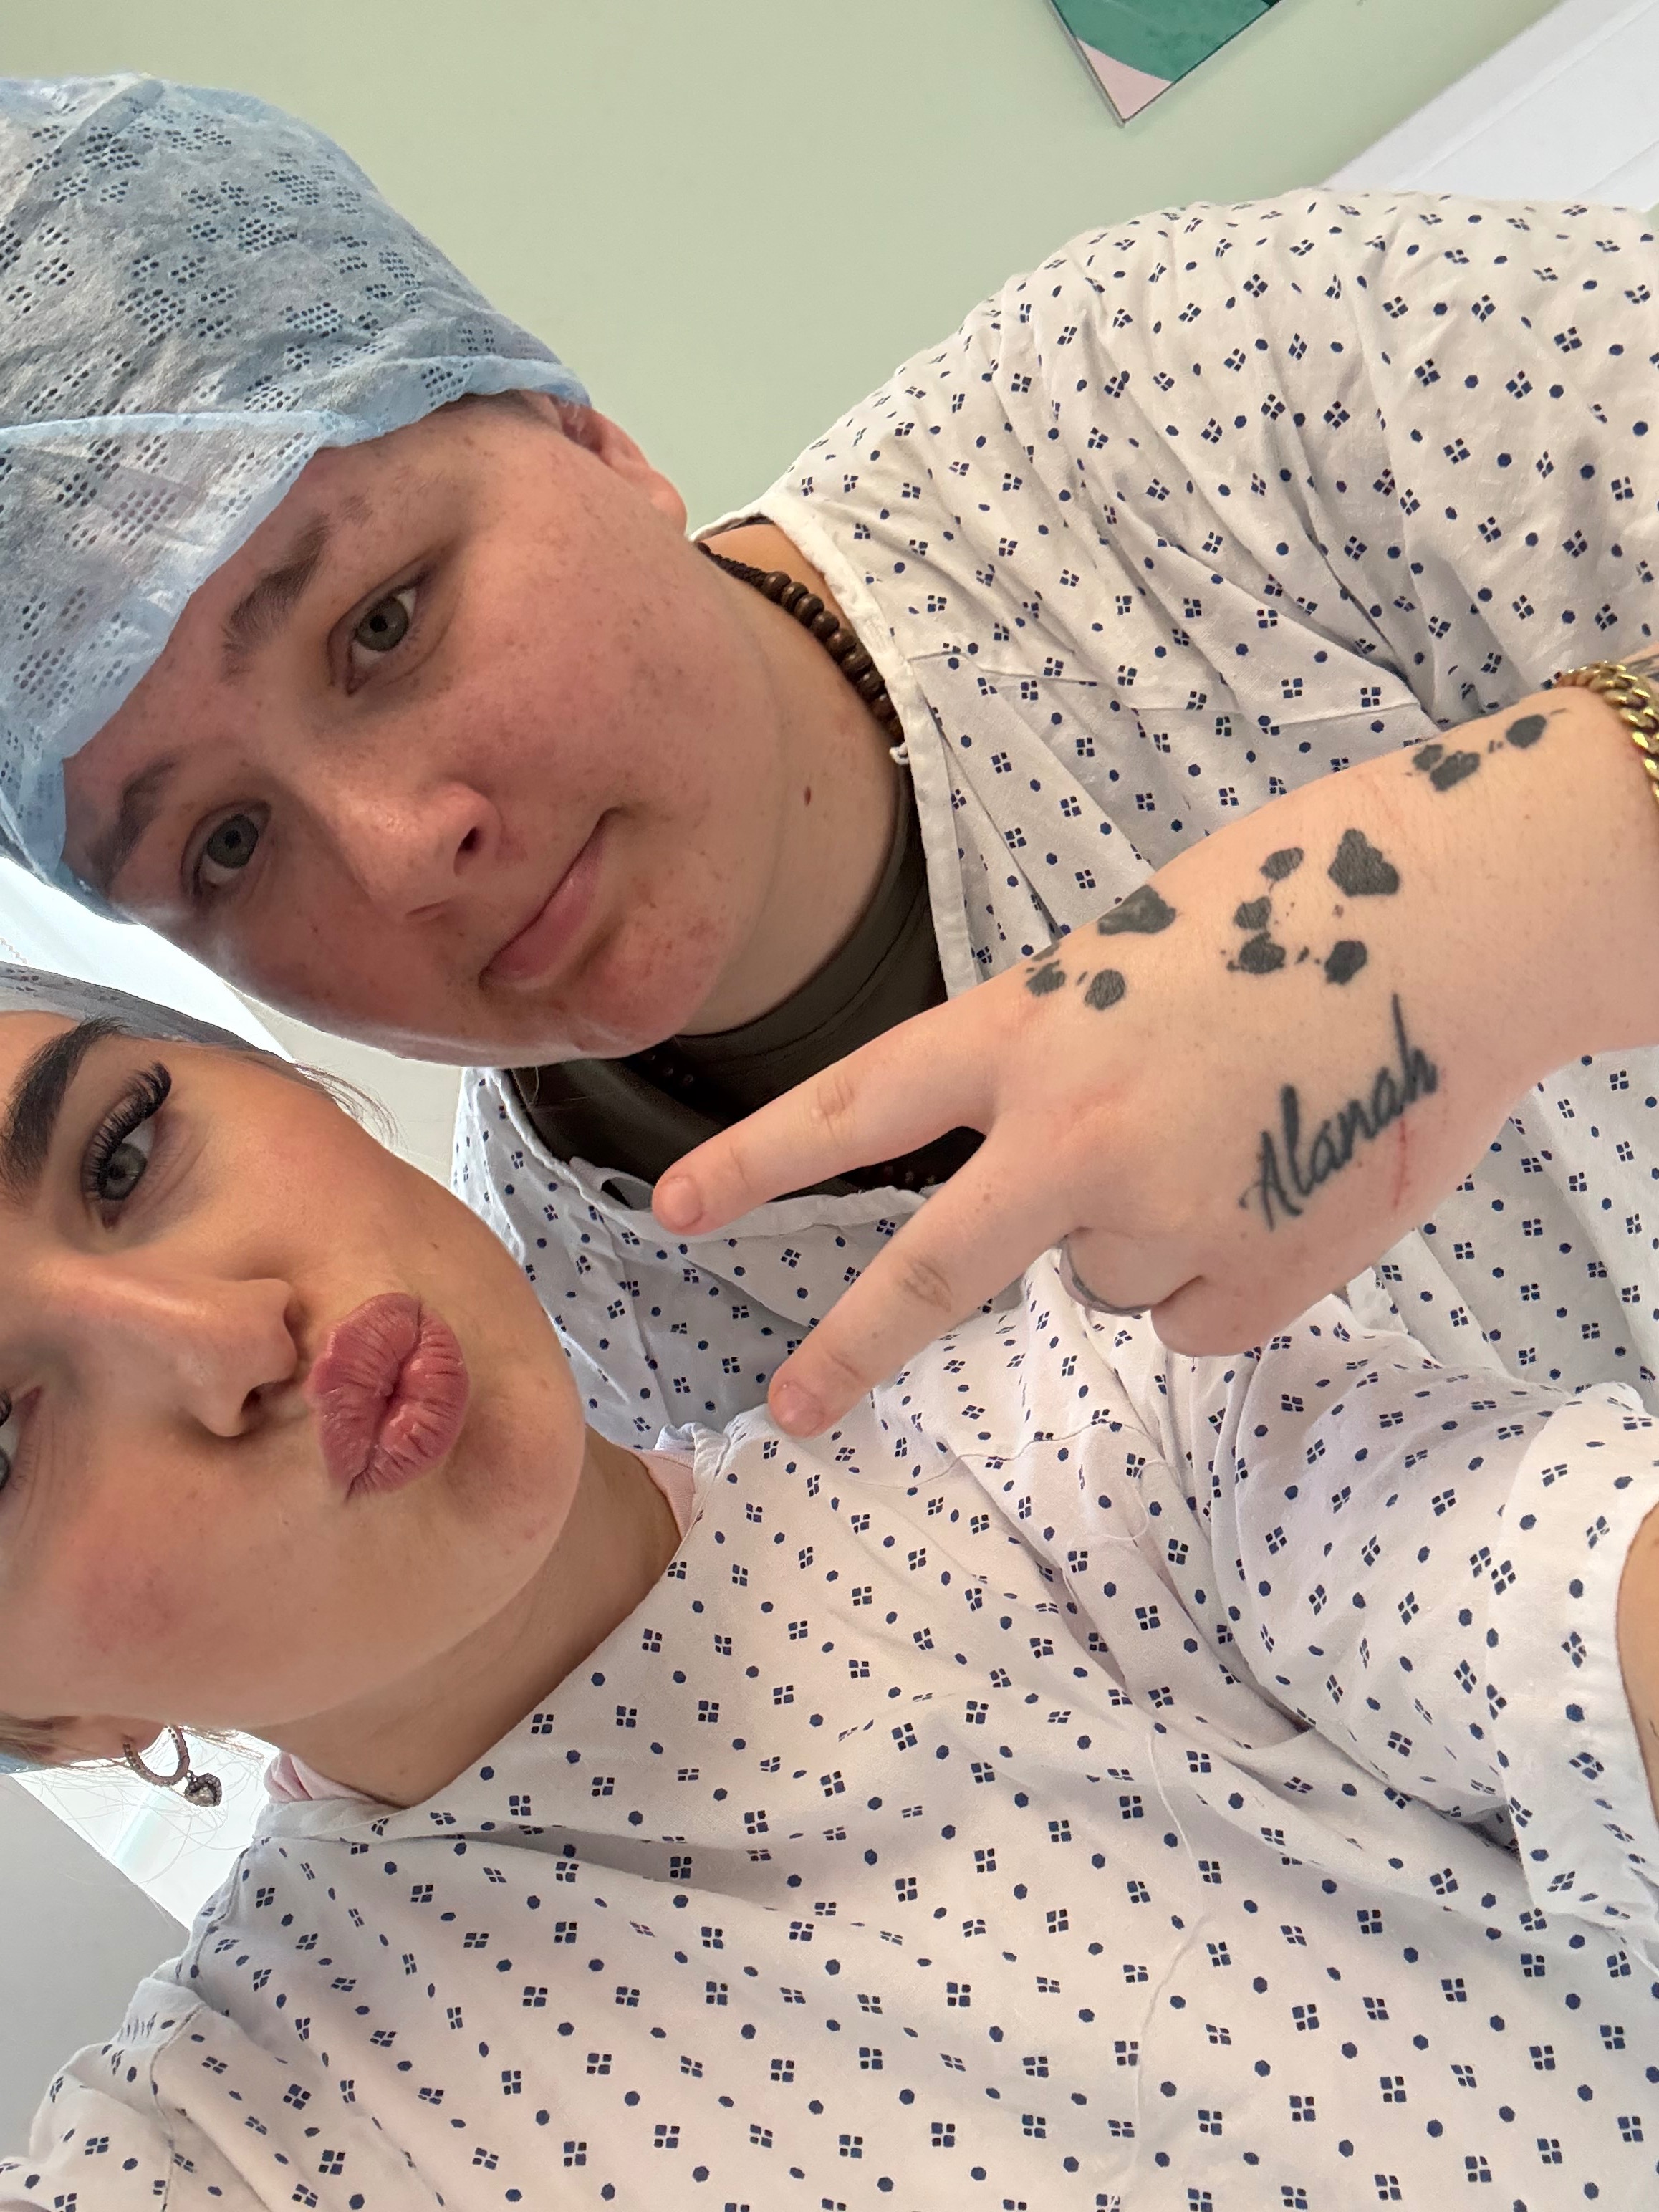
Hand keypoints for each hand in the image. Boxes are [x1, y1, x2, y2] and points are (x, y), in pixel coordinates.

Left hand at [655, 681, 1658, 1432]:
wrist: (1457, 928)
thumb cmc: (1291, 919)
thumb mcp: (1125, 960)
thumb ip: (1054, 1073)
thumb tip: (1053, 1211)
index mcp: (1030, 1026)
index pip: (858, 1108)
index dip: (759, 1165)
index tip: (674, 1212)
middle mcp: (1075, 1132)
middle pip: (939, 1272)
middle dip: (855, 1347)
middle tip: (793, 1408)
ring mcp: (1164, 1214)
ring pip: (1108, 1278)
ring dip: (1148, 1232)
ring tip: (1239, 1133)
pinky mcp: (1256, 1280)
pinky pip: (1197, 1315)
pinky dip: (1226, 1271)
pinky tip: (1285, 1184)